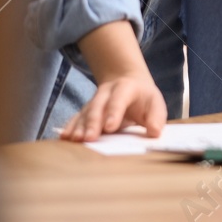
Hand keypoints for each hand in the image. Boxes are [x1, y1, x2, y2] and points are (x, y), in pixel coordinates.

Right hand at [61, 21, 165, 141]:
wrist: (128, 81)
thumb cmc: (144, 98)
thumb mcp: (155, 103)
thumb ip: (156, 117)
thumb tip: (155, 132)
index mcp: (126, 88)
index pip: (119, 99)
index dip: (114, 113)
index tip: (110, 127)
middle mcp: (106, 93)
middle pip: (97, 106)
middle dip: (92, 123)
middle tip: (89, 138)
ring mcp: (94, 101)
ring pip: (84, 113)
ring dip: (79, 127)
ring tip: (75, 140)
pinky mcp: (86, 110)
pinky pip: (76, 118)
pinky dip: (70, 127)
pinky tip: (64, 137)